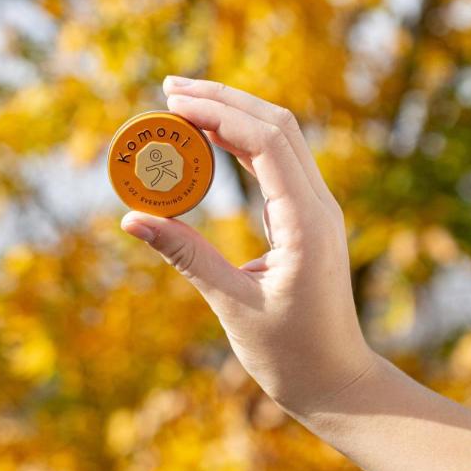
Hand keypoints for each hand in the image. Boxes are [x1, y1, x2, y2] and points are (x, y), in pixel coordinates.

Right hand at [120, 76, 375, 415]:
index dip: (218, 113)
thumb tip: (132, 219)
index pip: (265, 142)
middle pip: (277, 125)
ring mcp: (317, 209)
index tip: (173, 102)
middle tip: (170, 89)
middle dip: (224, 99)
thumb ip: (185, 255)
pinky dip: (243, 142)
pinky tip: (212, 138)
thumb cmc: (291, 355)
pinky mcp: (307, 218)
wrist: (337, 381)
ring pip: (280, 138)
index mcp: (305, 223)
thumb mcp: (232, 304)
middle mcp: (318, 205)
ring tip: (184, 104)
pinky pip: (277, 163)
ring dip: (234, 114)